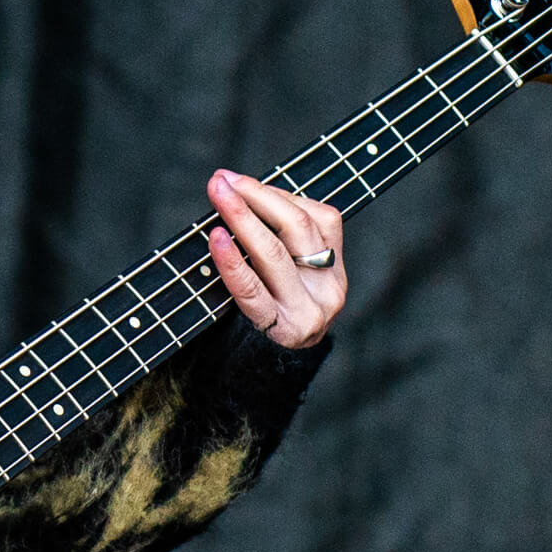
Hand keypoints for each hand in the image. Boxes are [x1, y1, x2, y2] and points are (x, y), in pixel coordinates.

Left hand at [204, 171, 346, 349]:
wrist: (264, 372)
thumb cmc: (268, 312)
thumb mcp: (285, 276)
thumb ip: (276, 239)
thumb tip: (236, 188)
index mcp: (335, 268)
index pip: (317, 217)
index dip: (275, 193)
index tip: (237, 178)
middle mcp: (330, 289)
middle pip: (298, 228)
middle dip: (256, 197)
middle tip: (222, 181)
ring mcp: (309, 313)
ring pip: (275, 254)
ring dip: (242, 218)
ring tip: (218, 195)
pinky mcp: (281, 332)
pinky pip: (252, 292)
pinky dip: (232, 262)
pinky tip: (215, 238)